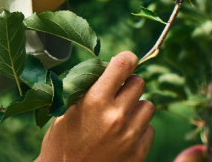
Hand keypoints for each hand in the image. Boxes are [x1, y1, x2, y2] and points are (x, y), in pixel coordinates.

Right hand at [37, 52, 154, 161]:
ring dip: (137, 107)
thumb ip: (88, 88)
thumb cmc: (61, 142)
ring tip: (121, 115)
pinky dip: (140, 129)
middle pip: (139, 83)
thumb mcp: (66, 110)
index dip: (126, 59)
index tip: (126, 60)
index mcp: (95, 100)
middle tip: (119, 92)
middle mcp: (116, 116)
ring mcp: (130, 136)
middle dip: (129, 84)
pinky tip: (123, 135)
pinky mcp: (138, 153)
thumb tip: (108, 68)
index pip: (123, 65)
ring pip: (148, 106)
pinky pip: (150, 129)